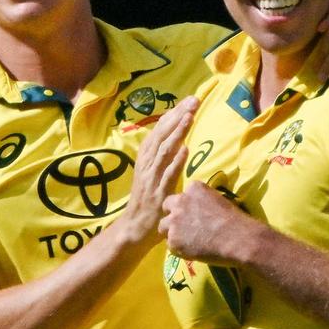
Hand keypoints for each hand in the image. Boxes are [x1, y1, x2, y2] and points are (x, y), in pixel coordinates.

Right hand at [121, 96, 198, 243]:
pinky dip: (176, 161)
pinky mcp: (158, 194)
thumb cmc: (147, 200)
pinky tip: (185, 149)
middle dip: (178, 116)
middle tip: (194, 100)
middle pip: (162, 135)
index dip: (174, 114)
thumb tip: (178, 138)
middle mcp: (147, 164)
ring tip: (189, 117)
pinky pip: (167, 175)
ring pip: (164, 151)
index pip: (160, 130)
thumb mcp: (152, 173)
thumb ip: (163, 156)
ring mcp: (151, 178)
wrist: (134, 228)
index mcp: (145, 157)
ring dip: (177, 133)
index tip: (189, 100)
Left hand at [160, 181, 254, 263]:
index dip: (185, 206)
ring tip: (186, 240)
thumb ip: (203, 201)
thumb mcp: (218, 200)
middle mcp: (180, 201)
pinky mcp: (173, 239)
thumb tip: (200, 210)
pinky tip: (192, 250)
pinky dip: (179, 248)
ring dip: (172, 232)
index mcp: (193, 189)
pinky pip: (170, 244)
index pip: (181, 195)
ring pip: (163, 226)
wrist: (237, 238)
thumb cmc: (234, 219)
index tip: (192, 214)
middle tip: (183, 226)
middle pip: (166, 206)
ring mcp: (174, 221)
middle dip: (173, 215)